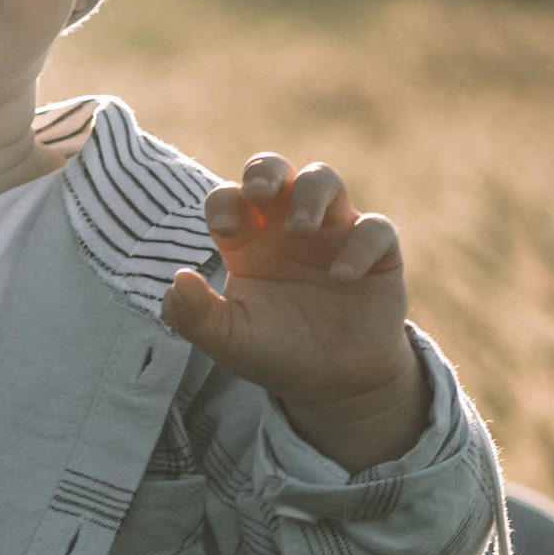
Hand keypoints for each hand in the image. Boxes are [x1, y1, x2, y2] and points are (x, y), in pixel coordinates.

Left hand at [160, 150, 427, 470]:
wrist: (332, 385)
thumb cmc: (275, 352)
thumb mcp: (228, 341)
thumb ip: (195, 316)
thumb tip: (177, 281)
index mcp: (247, 240)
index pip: (230, 198)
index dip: (224, 202)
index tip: (225, 230)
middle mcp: (287, 227)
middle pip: (275, 170)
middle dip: (267, 170)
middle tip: (261, 191)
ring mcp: (333, 234)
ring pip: (325, 180)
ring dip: (311, 194)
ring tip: (301, 229)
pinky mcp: (376, 253)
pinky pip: (375, 228)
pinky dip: (360, 244)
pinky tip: (342, 277)